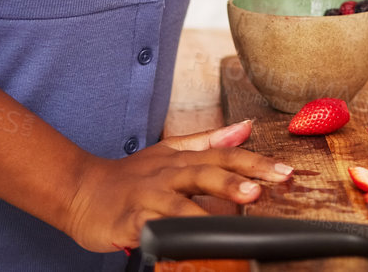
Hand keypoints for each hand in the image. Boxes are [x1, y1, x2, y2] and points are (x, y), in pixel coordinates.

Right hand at [61, 119, 293, 251]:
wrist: (81, 189)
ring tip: (232, 211)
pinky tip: (181, 241)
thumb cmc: (133, 175)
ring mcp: (149, 197)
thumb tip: (246, 126)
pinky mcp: (130, 221)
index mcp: (182, 159)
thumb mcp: (171, 150)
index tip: (286, 171)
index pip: (225, 155)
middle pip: (206, 172)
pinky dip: (166, 234)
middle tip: (266, 187)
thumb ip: (210, 140)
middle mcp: (168, 174)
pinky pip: (150, 228)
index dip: (256, 162)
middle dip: (237, 180)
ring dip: (207, 208)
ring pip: (179, 202)